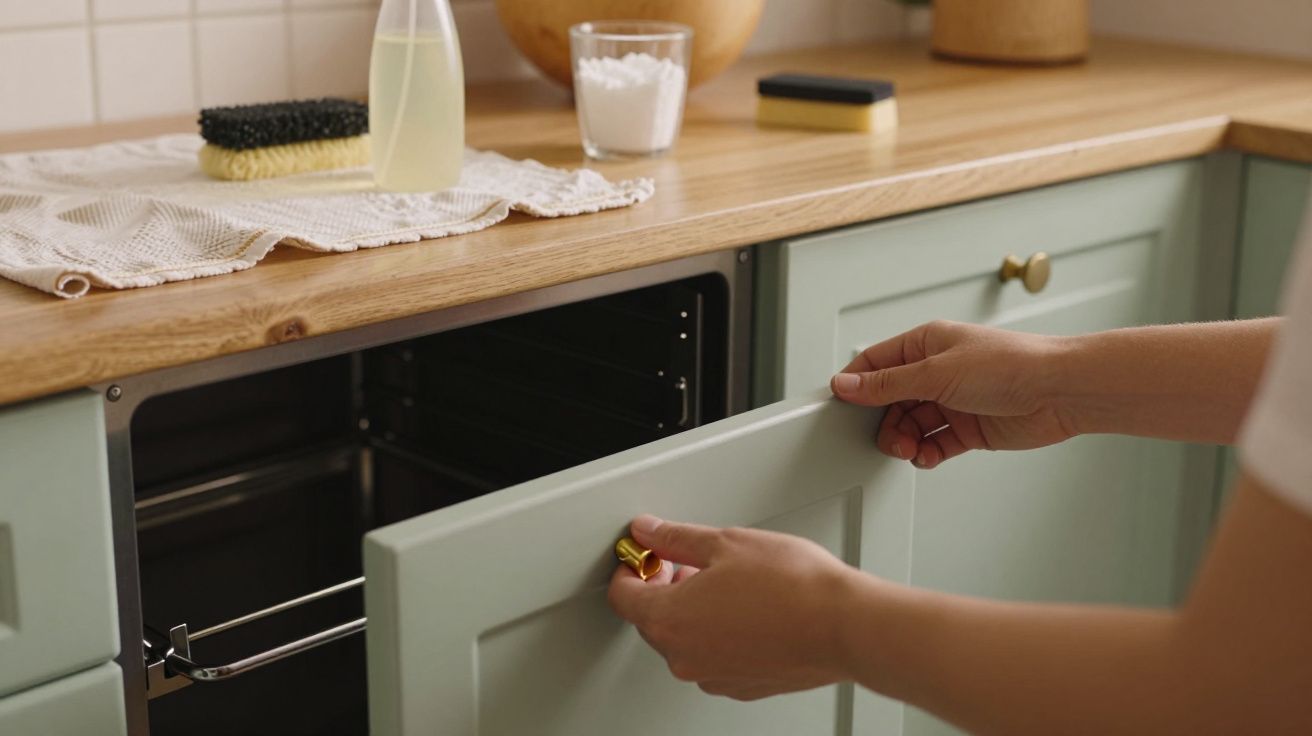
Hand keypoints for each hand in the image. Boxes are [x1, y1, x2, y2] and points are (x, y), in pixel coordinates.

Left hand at [607, 515, 857, 700]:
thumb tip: (649, 531)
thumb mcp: (724, 543)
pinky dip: (719, 633)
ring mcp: (713, 676)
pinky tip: (745, 608)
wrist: (843, 625)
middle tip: (685, 561)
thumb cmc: (792, 586)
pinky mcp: (741, 686)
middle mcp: (684, 657)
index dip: (630, 568)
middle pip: (652, 620)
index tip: (643, 555)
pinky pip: (714, 656)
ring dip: (693, 611)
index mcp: (669, 620)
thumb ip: (676, 538)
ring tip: (725, 582)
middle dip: (662, 587)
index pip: (622, 596)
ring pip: (685, 640)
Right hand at [829, 320, 1074, 468]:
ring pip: (912, 425)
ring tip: (910, 450)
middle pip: (891, 400)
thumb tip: (848, 384)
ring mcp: (954, 400)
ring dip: (905, 441)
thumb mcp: (936, 372)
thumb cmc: (1011, 364)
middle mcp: (938, 371)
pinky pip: (935, 443)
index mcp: (926, 344)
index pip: (877, 363)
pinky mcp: (970, 427)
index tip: (842, 407)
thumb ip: (888, 383)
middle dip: (885, 423)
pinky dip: (927, 453)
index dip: (857, 385)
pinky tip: (927, 456)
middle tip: (888, 438)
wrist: (1060, 391)